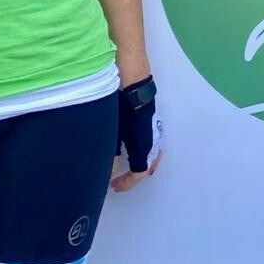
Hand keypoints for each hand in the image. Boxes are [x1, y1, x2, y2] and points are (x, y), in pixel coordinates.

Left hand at [110, 79, 161, 194]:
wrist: (132, 78)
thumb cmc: (120, 104)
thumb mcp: (112, 131)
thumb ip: (111, 154)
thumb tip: (109, 173)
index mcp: (144, 145)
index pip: (139, 172)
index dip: (127, 183)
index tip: (113, 186)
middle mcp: (152, 140)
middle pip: (148, 165)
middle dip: (135, 176)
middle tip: (121, 181)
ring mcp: (154, 129)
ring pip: (153, 154)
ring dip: (143, 165)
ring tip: (131, 170)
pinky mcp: (151, 119)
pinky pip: (153, 143)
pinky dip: (147, 153)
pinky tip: (137, 149)